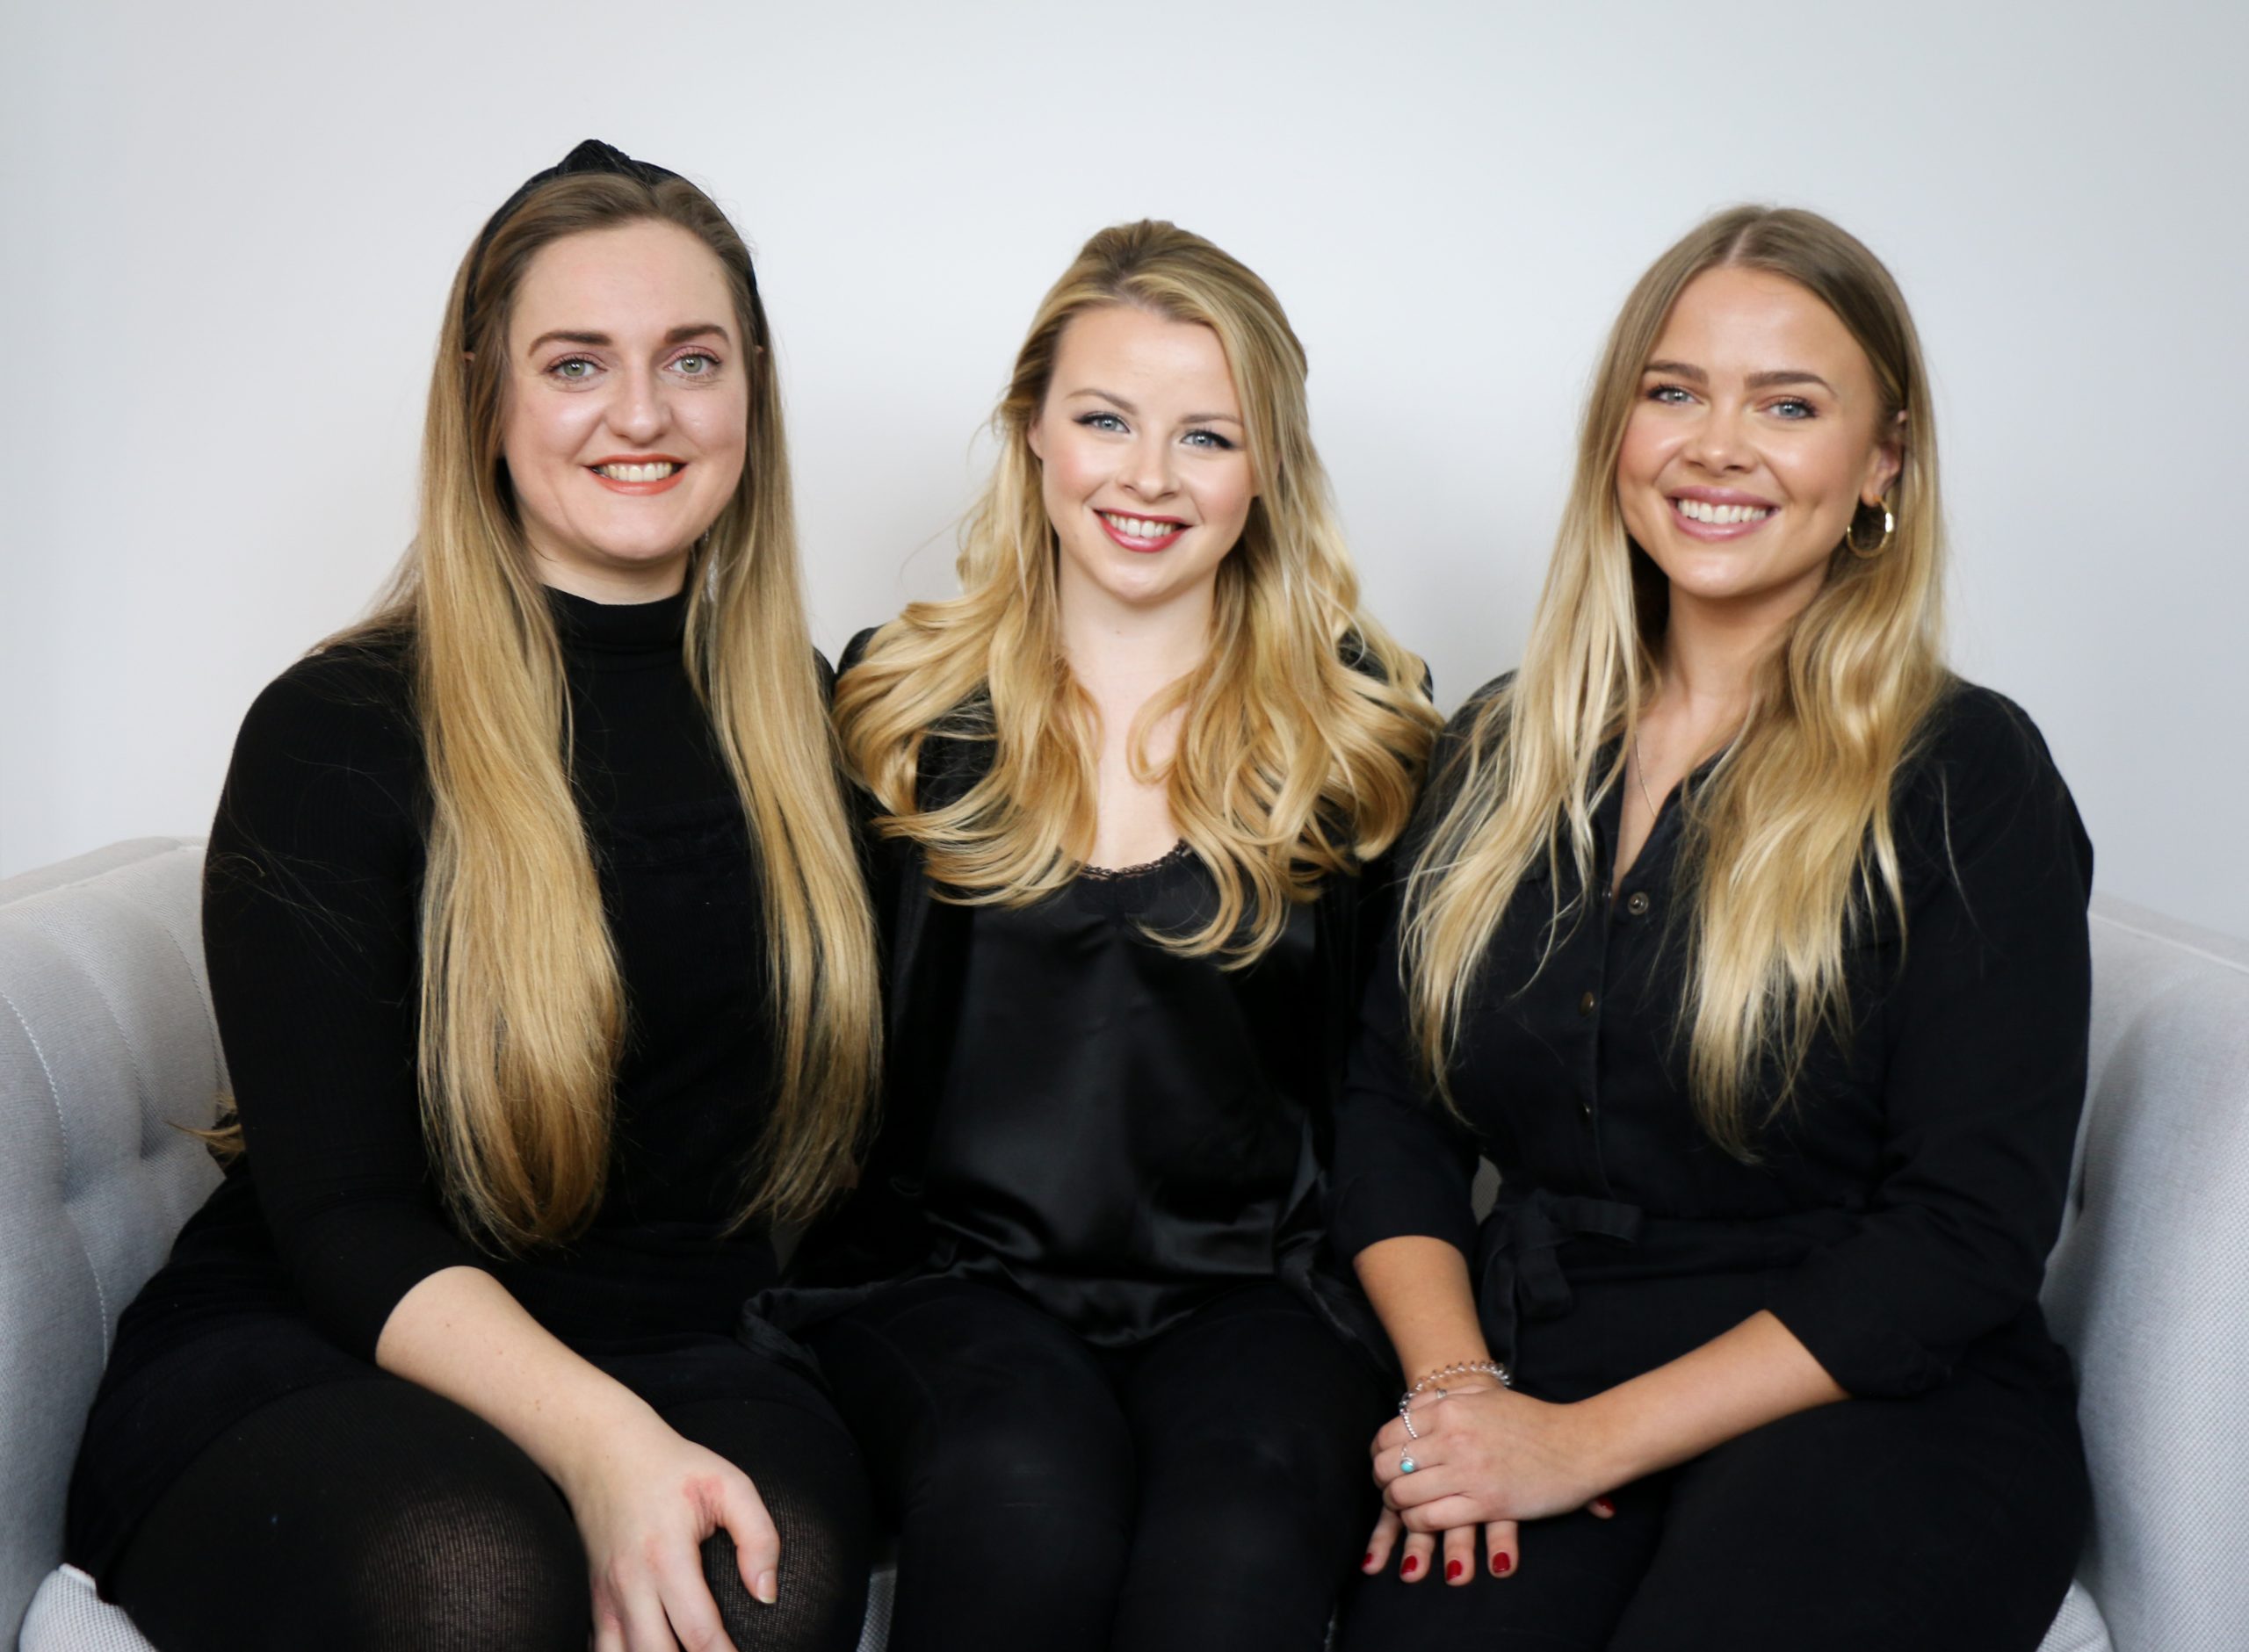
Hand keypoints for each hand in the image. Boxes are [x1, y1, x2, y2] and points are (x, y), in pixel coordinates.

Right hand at [558, 1410, 779, 1651]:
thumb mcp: (729, 1484)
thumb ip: (758, 1536)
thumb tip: (767, 1593)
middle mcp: (629, 1585)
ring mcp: (605, 1597)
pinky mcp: (594, 1602)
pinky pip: (603, 1651)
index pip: (698, 1633)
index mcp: (665, 1556)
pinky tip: (655, 1650)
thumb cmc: (673, 1467)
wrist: (604, 1451)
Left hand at [1363, 1381, 1616, 1578]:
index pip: (1387, 1434)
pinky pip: (1429, 1518)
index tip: (1387, 1464)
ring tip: (1407, 1506)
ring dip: (1397, 1505)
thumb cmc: (1533, 1421)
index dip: (1379, 1454)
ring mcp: (1468, 1471)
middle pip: (1387, 1465)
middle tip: (1391, 1488)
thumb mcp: (1485, 1396)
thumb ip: (1447, 1398)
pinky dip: (1418, 1522)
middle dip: (1382, 1481)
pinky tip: (1425, 1520)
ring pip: (1402, 1494)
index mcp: (1449, 1408)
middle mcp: (1453, 1437)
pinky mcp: (1485, 1503)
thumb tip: (1412, 1408)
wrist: (1580, 1445)